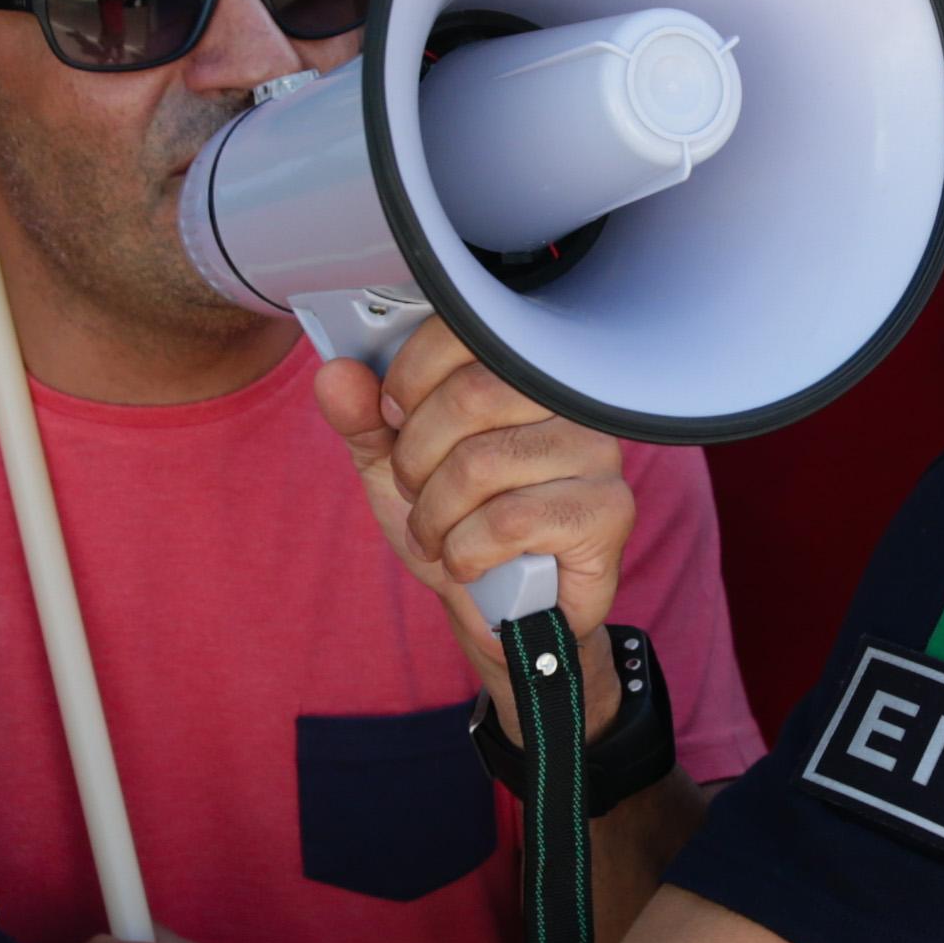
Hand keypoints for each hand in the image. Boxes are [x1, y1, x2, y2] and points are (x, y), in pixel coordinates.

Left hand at [312, 319, 640, 688]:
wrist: (508, 612)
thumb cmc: (462, 523)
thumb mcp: (396, 466)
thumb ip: (364, 418)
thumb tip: (334, 374)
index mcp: (522, 368)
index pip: (467, 330)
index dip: (410, 377)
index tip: (395, 417)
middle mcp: (570, 398)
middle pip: (471, 397)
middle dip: (416, 459)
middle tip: (415, 492)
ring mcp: (598, 452)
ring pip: (482, 464)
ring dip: (435, 516)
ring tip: (437, 536)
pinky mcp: (608, 511)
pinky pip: (511, 521)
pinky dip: (467, 553)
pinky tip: (469, 563)